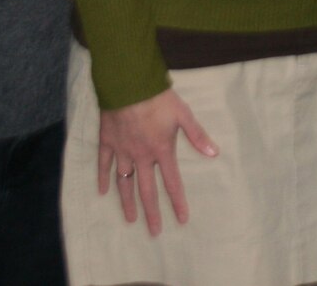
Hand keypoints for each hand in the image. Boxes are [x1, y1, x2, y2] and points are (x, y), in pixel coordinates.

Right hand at [97, 88, 217, 235]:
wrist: (128, 84)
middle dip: (151, 212)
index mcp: (161, 150)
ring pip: (124, 183)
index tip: (182, 219)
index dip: (177, 202)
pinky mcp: (108, 142)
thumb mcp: (183, 114)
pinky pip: (104, 164)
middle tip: (154, 232)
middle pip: (147, 190)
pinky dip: (103, 178)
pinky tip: (102, 191)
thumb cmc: (158, 97)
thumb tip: (214, 153)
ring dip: (127, 202)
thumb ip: (197, 135)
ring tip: (130, 218)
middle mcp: (141, 156)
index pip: (172, 183)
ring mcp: (122, 151)